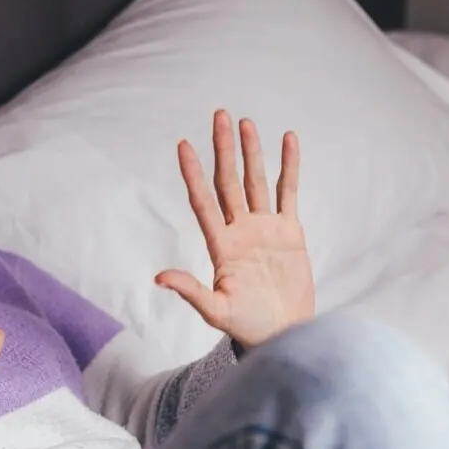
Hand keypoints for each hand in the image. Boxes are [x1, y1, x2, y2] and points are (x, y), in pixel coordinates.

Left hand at [155, 110, 314, 350]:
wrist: (284, 334)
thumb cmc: (247, 327)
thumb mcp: (217, 310)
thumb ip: (191, 291)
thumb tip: (158, 278)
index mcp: (220, 245)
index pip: (203, 201)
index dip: (193, 173)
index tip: (183, 145)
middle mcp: (240, 230)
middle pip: (229, 181)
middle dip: (224, 149)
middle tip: (219, 114)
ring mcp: (264, 228)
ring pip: (256, 181)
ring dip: (252, 151)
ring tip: (245, 122)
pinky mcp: (290, 232)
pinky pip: (288, 192)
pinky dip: (289, 166)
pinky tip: (288, 139)